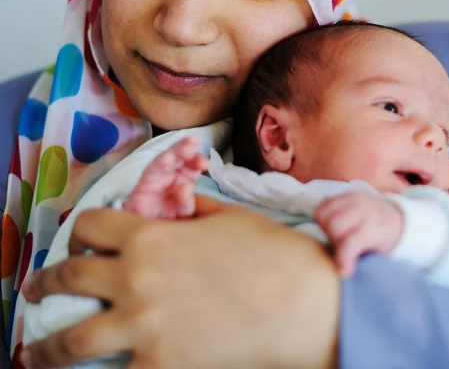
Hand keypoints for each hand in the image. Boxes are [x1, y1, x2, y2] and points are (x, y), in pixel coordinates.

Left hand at [22, 197, 337, 368]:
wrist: (302, 304)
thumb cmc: (269, 253)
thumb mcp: (227, 217)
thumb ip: (189, 210)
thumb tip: (175, 206)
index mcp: (149, 237)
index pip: (90, 225)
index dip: (80, 229)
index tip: (80, 239)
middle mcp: (134, 280)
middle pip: (68, 276)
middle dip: (46, 281)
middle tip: (36, 290)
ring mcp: (142, 328)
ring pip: (70, 340)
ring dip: (47, 345)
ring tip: (37, 351)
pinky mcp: (159, 367)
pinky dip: (107, 368)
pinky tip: (101, 368)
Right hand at [122, 136, 207, 218]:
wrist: (146, 229)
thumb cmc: (167, 218)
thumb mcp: (181, 213)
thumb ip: (186, 202)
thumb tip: (186, 186)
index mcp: (186, 178)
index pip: (194, 166)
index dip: (199, 161)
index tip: (206, 163)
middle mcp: (173, 173)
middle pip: (181, 157)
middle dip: (188, 148)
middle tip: (195, 141)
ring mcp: (159, 175)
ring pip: (167, 158)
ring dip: (176, 151)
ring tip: (186, 147)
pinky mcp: (145, 181)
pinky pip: (152, 170)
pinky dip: (159, 163)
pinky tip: (167, 158)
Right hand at [316, 192, 403, 276]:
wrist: (394, 216)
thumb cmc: (385, 240)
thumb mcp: (380, 252)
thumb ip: (360, 259)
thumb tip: (341, 270)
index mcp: (374, 226)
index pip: (350, 243)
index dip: (343, 259)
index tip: (344, 271)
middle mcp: (362, 209)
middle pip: (333, 226)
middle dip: (333, 240)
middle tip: (341, 248)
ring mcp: (351, 198)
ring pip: (323, 214)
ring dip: (325, 228)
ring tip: (336, 236)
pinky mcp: (344, 195)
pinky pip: (323, 206)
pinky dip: (323, 217)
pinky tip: (331, 226)